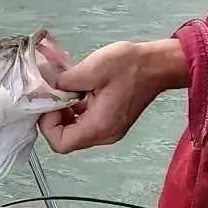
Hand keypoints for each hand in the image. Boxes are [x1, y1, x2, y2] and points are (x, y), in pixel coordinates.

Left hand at [37, 38, 187, 155]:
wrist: (159, 64)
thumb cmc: (130, 66)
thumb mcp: (91, 69)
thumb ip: (64, 82)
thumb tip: (49, 87)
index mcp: (99, 127)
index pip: (60, 143)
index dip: (47, 125)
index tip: (50, 102)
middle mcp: (105, 135)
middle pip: (67, 140)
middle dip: (55, 119)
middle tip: (55, 95)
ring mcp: (110, 130)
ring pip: (76, 132)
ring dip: (65, 114)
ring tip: (66, 91)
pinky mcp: (113, 121)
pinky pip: (87, 124)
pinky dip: (77, 112)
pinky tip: (78, 92)